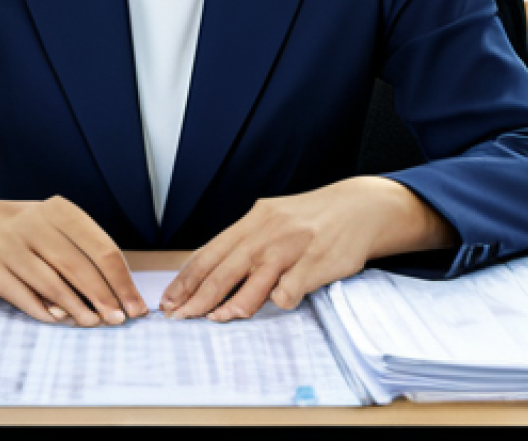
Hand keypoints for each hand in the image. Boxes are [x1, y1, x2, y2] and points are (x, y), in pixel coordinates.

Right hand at [0, 192, 147, 326]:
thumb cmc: (17, 228)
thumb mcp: (49, 224)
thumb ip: (78, 248)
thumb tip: (114, 288)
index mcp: (59, 211)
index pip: (101, 248)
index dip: (121, 280)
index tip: (135, 304)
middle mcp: (36, 224)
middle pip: (80, 268)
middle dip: (104, 298)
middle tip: (120, 320)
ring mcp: (11, 245)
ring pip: (53, 283)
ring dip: (78, 309)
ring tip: (95, 324)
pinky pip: (23, 295)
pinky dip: (44, 311)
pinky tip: (59, 321)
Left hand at [159, 177, 455, 321]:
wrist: (358, 207)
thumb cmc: (309, 218)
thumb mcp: (272, 220)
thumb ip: (246, 242)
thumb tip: (211, 270)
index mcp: (253, 220)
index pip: (210, 252)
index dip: (187, 279)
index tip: (170, 300)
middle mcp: (268, 232)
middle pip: (225, 269)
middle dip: (198, 297)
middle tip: (180, 318)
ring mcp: (292, 248)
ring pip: (254, 281)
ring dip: (232, 305)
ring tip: (215, 320)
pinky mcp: (315, 265)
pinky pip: (290, 290)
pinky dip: (280, 301)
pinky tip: (276, 305)